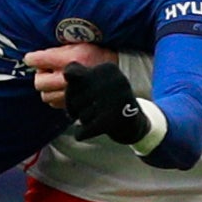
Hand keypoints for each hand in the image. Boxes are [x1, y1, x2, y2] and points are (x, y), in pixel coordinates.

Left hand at [27, 41, 114, 112]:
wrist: (120, 75)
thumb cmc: (99, 55)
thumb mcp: (81, 43)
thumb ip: (60, 49)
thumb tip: (39, 54)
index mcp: (69, 60)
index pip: (37, 60)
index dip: (32, 59)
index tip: (33, 58)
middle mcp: (68, 79)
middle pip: (39, 82)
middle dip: (41, 75)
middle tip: (47, 70)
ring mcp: (72, 94)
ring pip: (45, 96)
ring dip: (48, 88)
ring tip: (56, 80)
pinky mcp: (75, 105)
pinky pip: (55, 104)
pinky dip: (56, 97)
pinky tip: (64, 89)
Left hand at [49, 51, 168, 149]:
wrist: (134, 122)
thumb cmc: (107, 99)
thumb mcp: (94, 80)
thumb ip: (77, 73)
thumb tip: (67, 73)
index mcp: (108, 68)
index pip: (70, 74)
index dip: (70, 89)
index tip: (81, 94)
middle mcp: (115, 82)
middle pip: (73, 97)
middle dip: (75, 107)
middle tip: (90, 109)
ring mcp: (116, 101)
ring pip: (80, 116)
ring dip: (83, 120)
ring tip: (97, 117)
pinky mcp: (114, 122)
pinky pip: (83, 131)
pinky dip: (81, 132)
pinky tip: (86, 131)